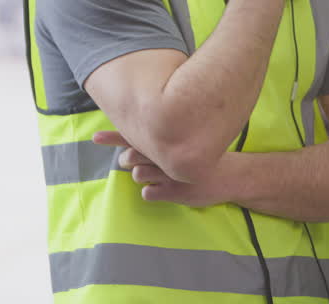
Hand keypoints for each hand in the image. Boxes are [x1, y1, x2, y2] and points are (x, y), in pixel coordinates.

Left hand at [92, 131, 225, 207]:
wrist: (232, 175)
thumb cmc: (206, 155)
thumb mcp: (186, 142)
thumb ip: (161, 140)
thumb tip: (132, 146)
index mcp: (169, 140)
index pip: (136, 136)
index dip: (113, 137)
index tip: (95, 137)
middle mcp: (168, 154)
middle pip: (131, 157)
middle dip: (129, 160)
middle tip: (142, 162)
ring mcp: (170, 173)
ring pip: (138, 176)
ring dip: (144, 176)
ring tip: (163, 174)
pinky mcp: (175, 192)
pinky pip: (148, 193)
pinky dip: (153, 191)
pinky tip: (167, 188)